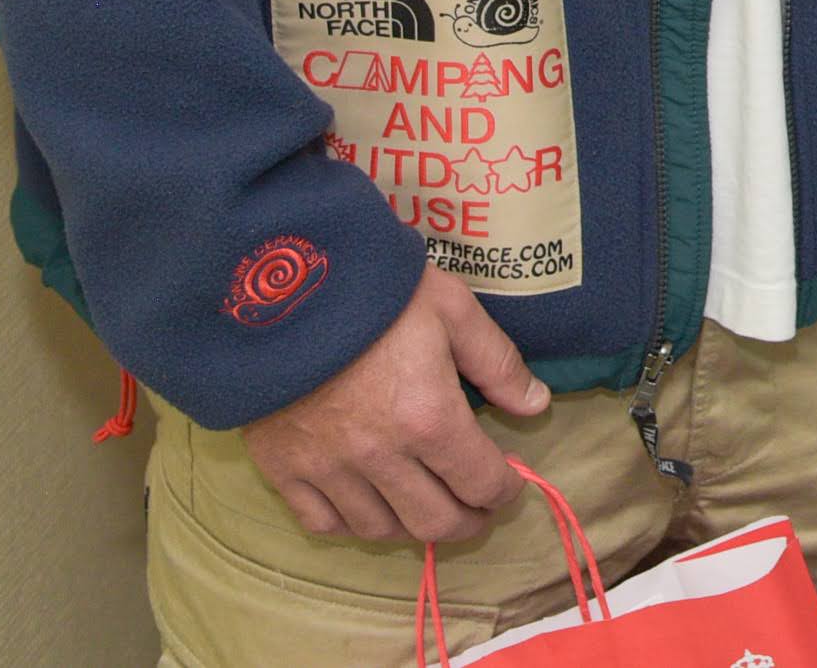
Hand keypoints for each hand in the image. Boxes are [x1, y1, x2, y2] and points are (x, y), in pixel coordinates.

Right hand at [240, 264, 549, 541]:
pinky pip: (322, 523)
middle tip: (477, 509)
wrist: (281, 286)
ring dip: (412, 527)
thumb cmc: (376, 293)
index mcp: (430, 418)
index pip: (482, 483)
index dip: (504, 490)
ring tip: (426, 507)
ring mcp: (328, 468)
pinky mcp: (283, 469)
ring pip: (380, 530)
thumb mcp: (453, 310)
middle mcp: (380, 456)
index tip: (508, 483)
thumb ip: (497, 362)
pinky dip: (352, 526)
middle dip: (468, 522)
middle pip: (435, 522)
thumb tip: (535, 405)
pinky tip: (369, 508)